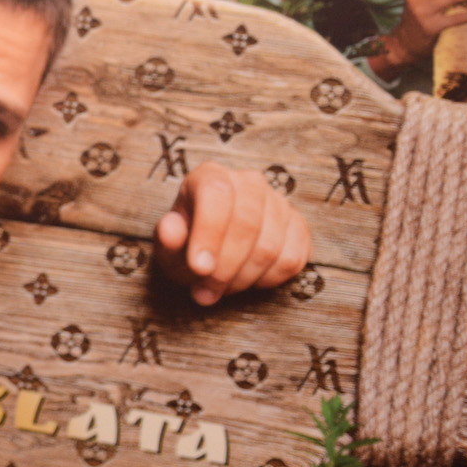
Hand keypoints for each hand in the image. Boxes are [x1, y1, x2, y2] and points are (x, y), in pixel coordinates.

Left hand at [153, 163, 309, 305]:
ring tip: (223, 287)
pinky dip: (269, 280)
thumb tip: (169, 230)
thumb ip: (167, 238)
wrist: (213, 247)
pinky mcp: (299, 226)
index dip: (209, 233)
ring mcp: (278, 202)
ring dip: (244, 278)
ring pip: (271, 246)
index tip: (199, 268)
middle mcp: (248, 182)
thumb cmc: (188, 243)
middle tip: (207, 290)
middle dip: (226, 267)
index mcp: (210, 176)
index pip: (217, 195)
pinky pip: (292, 259)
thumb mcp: (169, 244)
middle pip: (247, 223)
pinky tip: (249, 279)